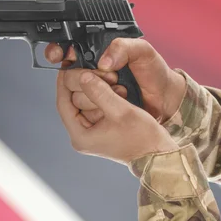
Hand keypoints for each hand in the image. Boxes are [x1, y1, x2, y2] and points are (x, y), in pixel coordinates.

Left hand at [57, 68, 177, 164]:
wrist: (157, 153)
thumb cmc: (142, 138)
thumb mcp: (121, 111)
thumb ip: (100, 92)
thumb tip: (83, 76)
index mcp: (80, 136)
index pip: (63, 104)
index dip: (64, 82)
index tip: (67, 66)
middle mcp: (82, 136)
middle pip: (73, 102)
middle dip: (84, 84)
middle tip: (95, 70)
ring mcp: (91, 134)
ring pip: (84, 103)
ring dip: (95, 88)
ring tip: (108, 79)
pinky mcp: (100, 129)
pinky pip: (95, 107)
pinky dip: (101, 96)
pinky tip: (112, 88)